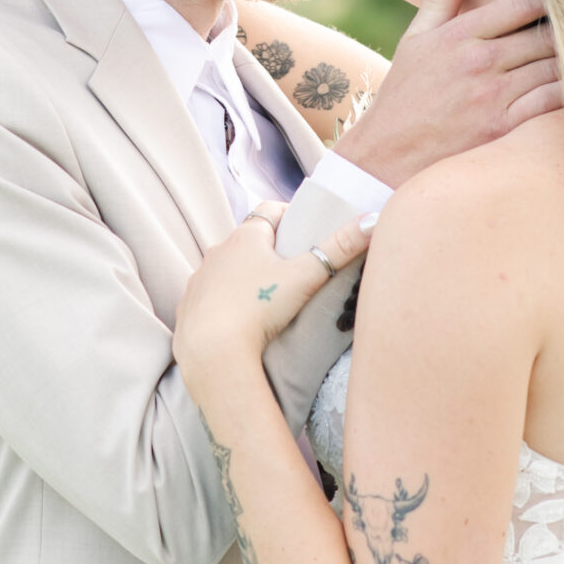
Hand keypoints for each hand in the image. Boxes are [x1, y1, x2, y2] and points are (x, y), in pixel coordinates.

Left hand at [174, 203, 371, 395]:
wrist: (212, 352)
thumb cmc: (259, 307)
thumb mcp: (307, 277)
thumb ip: (341, 248)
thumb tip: (374, 220)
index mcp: (245, 237)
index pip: (269, 211)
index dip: (290, 217)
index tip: (306, 232)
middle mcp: (218, 252)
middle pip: (248, 242)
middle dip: (270, 252)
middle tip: (296, 271)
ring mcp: (200, 280)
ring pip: (228, 271)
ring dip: (246, 278)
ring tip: (270, 301)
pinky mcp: (188, 309)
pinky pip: (210, 299)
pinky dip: (225, 305)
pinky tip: (240, 323)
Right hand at [332, 0, 561, 188]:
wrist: (386, 153)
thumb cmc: (405, 93)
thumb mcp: (416, 38)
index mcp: (460, 35)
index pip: (521, 3)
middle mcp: (479, 62)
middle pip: (545, 35)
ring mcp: (493, 96)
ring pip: (554, 67)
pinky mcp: (503, 128)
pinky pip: (551, 103)